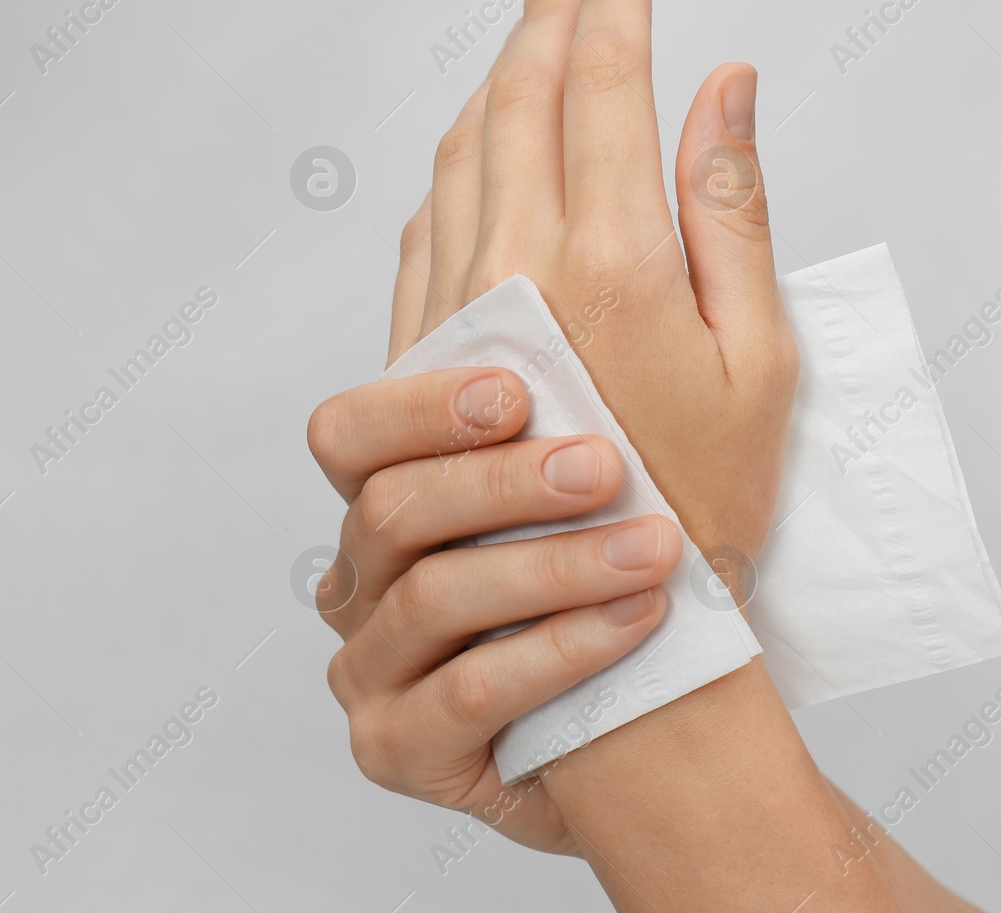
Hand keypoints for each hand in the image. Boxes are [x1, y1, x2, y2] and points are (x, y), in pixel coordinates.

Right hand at [307, 367, 679, 855]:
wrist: (640, 735)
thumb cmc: (612, 589)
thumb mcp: (585, 487)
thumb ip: (555, 391)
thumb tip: (580, 253)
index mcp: (387, 502)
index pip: (350, 432)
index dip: (418, 404)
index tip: (517, 390)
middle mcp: (360, 581)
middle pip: (388, 509)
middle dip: (501, 483)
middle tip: (604, 467)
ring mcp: (370, 669)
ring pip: (430, 597)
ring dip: (550, 566)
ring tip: (650, 549)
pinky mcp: (397, 747)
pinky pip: (466, 692)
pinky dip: (557, 650)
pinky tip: (634, 621)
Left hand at [392, 0, 796, 574]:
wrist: (604, 627)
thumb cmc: (705, 503)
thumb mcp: (759, 357)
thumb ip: (729, 209)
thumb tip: (725, 87)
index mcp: (613, 262)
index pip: (607, 89)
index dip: (613, 7)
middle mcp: (519, 269)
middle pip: (521, 102)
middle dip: (546, 21)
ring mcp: (457, 310)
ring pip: (461, 154)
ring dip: (492, 81)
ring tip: (523, 33)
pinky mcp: (421, 353)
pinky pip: (424, 226)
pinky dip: (452, 166)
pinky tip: (471, 149)